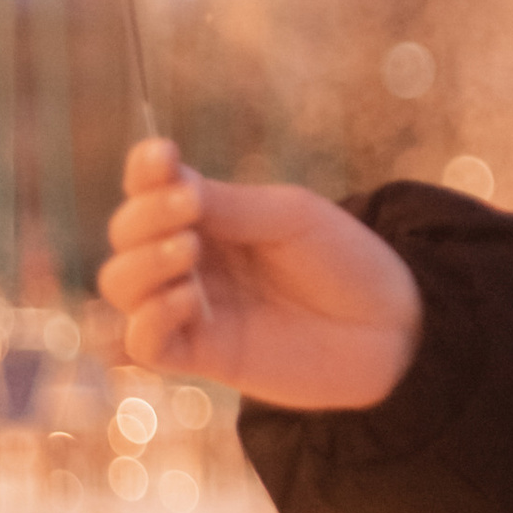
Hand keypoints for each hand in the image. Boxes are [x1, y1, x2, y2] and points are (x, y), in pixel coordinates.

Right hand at [99, 139, 423, 409]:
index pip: (151, 188)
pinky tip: (189, 299)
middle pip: (126, 236)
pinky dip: (150, 318)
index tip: (162, 156)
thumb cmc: (345, 261)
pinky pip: (144, 343)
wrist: (391, 326)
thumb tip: (171, 187)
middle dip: (144, 218)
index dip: (144, 171)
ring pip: (120, 286)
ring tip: (190, 253)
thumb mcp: (289, 217)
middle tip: (191, 213)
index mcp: (211, 216)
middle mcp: (193, 260)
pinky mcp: (203, 357)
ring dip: (142, 264)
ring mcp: (194, 308)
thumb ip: (228, 205)